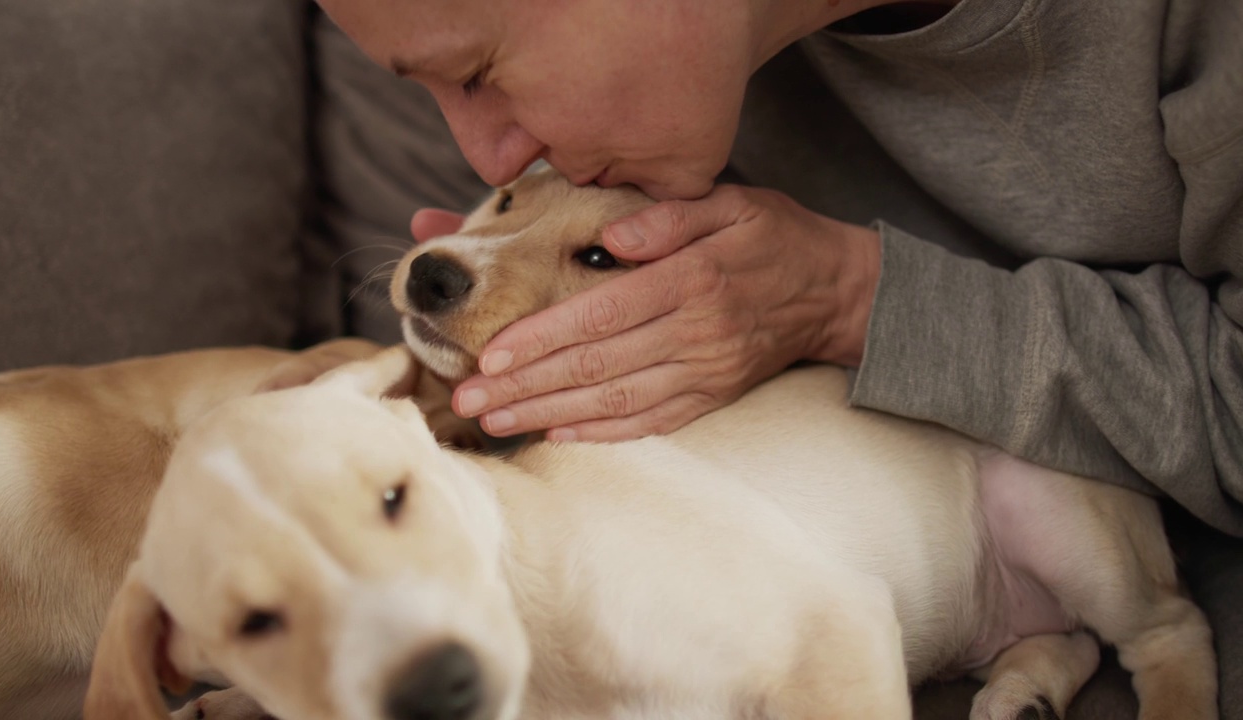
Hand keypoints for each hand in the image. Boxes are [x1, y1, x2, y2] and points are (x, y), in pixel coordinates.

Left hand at [449, 184, 881, 440]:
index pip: (601, 313)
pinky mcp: (713, 397)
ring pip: (616, 403)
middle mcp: (696, 333)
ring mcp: (706, 372)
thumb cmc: (773, 237)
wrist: (837, 292)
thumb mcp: (732, 202)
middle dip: (525, 385)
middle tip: (466, 400)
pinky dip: (603, 435)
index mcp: (692, 280)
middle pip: (597, 366)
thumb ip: (669, 217)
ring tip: (494, 423)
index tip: (489, 353)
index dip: (542, 337)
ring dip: (550, 416)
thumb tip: (612, 239)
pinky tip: (558, 437)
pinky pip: (652, 424)